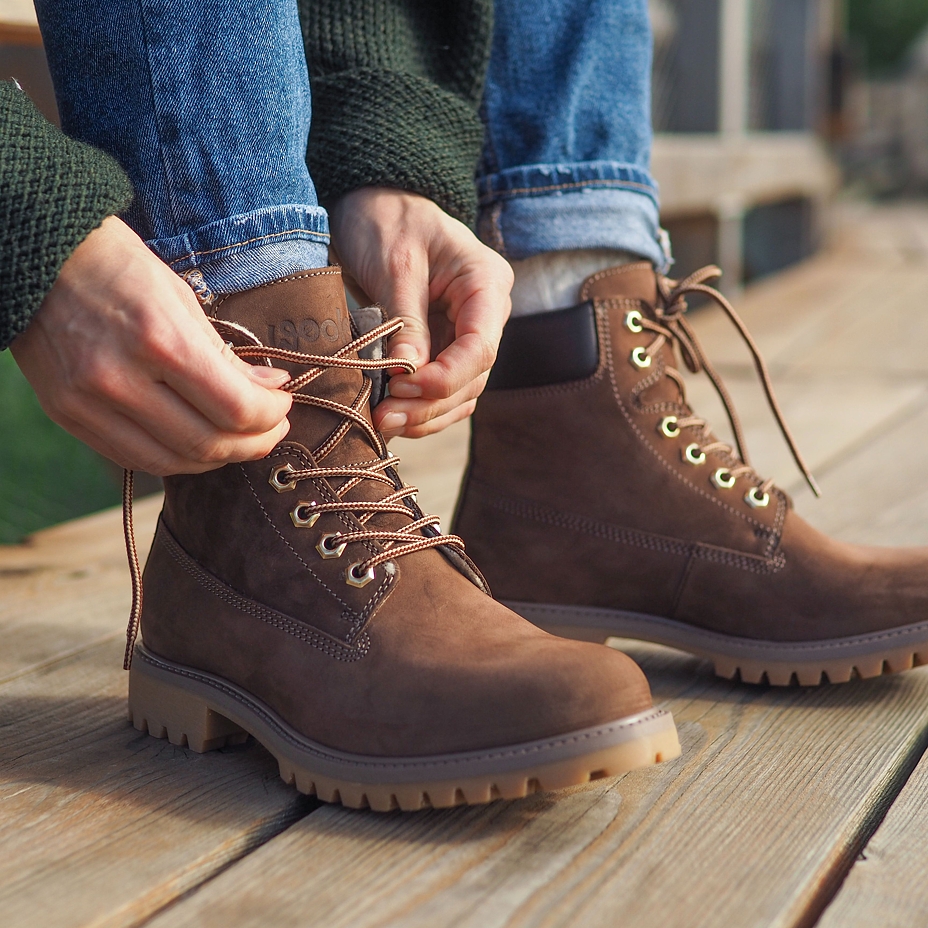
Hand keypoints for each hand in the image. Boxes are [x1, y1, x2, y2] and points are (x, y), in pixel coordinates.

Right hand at [10, 216, 292, 474]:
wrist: (37, 255)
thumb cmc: (119, 268)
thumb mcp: (182, 299)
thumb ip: (226, 355)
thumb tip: (271, 390)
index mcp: (159, 341)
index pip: (236, 409)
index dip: (271, 415)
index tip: (283, 403)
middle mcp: (120, 380)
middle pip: (209, 444)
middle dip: (254, 442)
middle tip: (272, 428)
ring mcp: (89, 404)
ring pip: (173, 462)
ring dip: (218, 458)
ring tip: (240, 438)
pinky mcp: (68, 416)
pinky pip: (135, 459)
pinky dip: (175, 458)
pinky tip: (197, 442)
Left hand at [329, 188, 512, 438]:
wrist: (372, 204)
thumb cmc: (387, 221)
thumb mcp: (395, 265)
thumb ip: (406, 320)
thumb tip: (407, 375)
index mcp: (486, 284)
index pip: (480, 347)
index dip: (446, 377)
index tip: (403, 387)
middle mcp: (484, 315)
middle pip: (471, 378)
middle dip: (430, 403)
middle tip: (384, 417)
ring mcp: (463, 334)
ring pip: (459, 392)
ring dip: (424, 415)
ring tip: (383, 423)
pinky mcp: (440, 348)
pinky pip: (440, 390)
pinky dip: (418, 409)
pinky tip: (390, 417)